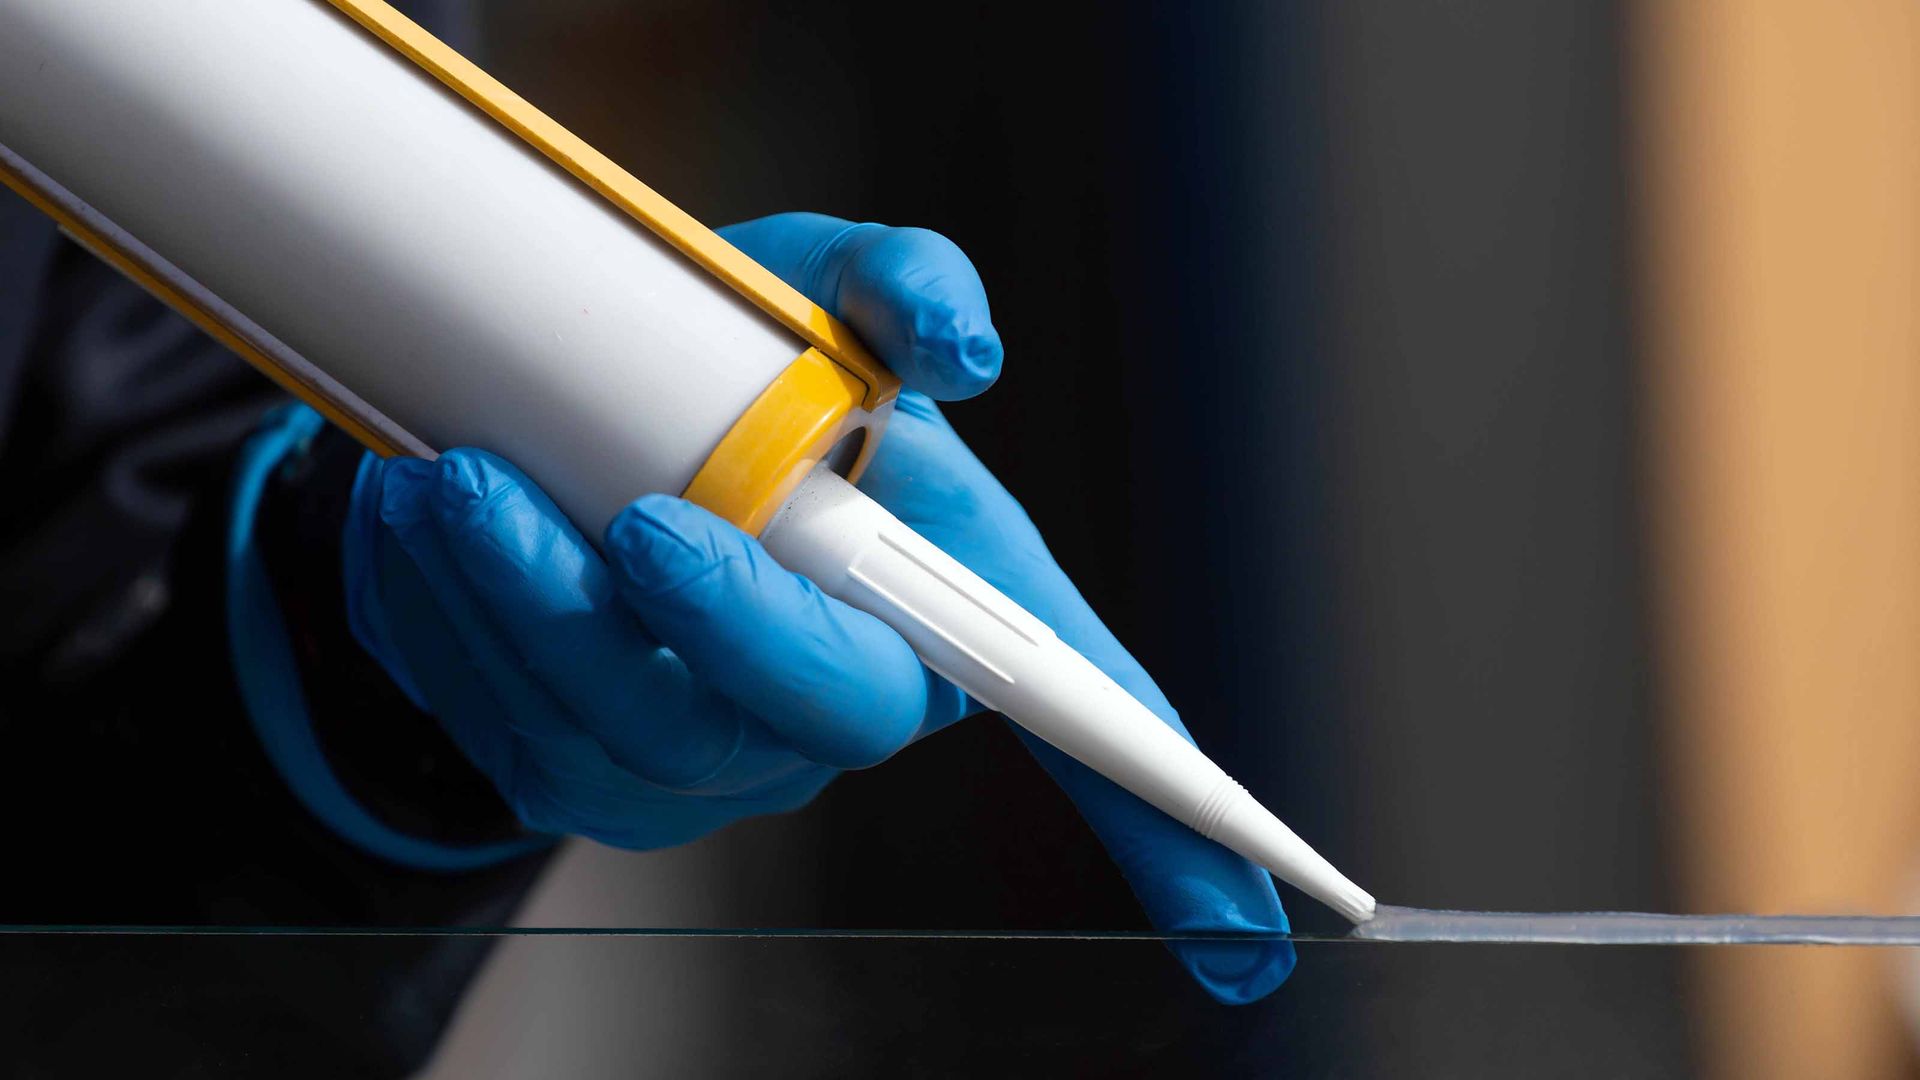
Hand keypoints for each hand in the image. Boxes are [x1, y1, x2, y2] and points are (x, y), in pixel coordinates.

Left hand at [344, 212, 1292, 1001]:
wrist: (535, 412)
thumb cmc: (713, 368)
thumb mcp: (805, 292)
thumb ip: (894, 283)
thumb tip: (957, 340)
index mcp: (935, 594)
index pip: (1083, 717)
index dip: (1174, 825)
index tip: (1250, 926)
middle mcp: (841, 692)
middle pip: (834, 714)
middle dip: (736, 629)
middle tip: (648, 525)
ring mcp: (708, 751)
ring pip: (635, 725)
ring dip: (536, 604)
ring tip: (461, 480)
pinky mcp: (575, 769)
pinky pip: (515, 726)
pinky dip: (457, 618)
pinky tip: (430, 518)